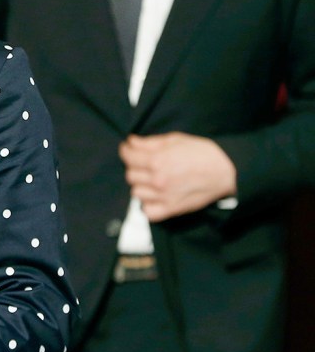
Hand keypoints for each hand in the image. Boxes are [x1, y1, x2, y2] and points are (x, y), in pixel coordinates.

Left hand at [119, 131, 236, 221]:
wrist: (224, 171)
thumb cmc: (202, 153)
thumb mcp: (175, 140)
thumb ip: (150, 143)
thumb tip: (131, 142)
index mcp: (157, 161)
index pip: (129, 157)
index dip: (126, 151)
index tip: (128, 149)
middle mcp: (157, 180)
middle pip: (131, 175)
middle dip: (134, 167)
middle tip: (143, 163)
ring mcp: (163, 197)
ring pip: (136, 193)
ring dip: (141, 185)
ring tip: (151, 179)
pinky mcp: (171, 210)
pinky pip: (148, 212)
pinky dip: (148, 205)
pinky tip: (154, 196)